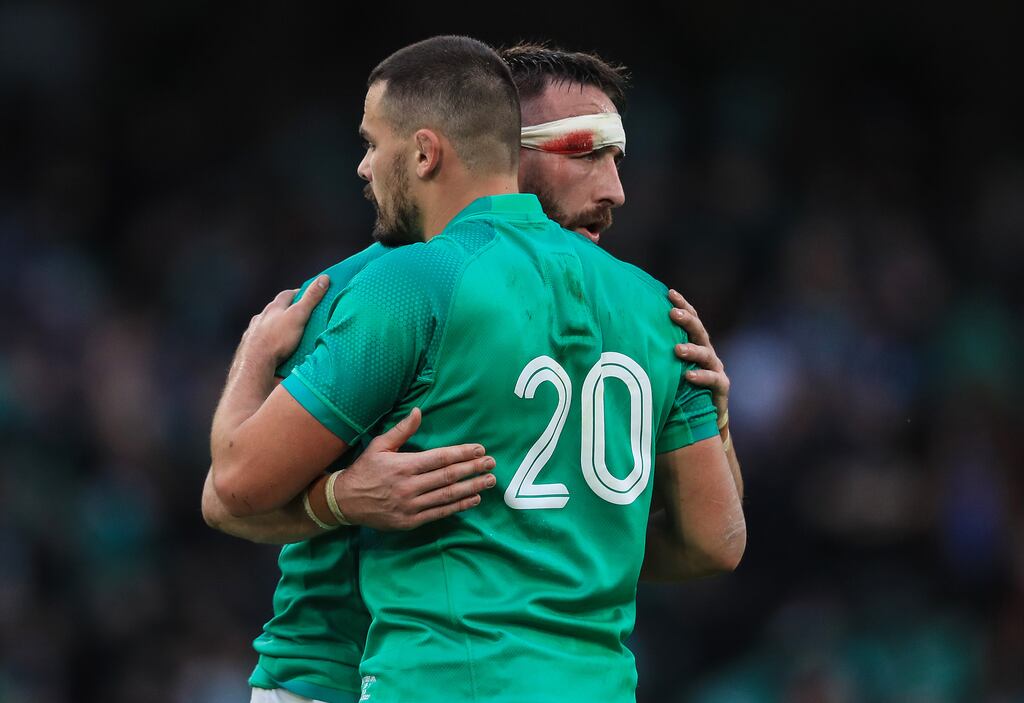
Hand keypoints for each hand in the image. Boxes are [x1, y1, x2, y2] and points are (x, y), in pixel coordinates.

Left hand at [239, 275, 328, 368]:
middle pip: (275, 308)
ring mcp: (254, 331)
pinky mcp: (251, 345)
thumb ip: (311, 298)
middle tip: (299, 313)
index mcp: (274, 308)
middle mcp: (262, 317)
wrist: (255, 362)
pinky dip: (269, 339)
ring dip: (276, 324)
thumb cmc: (277, 338)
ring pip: (266, 323)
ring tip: (287, 331)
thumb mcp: (299, 316)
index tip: (307, 295)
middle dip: (286, 309)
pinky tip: (274, 345)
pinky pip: (261, 338)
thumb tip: (324, 278)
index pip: (287, 294)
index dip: (298, 293)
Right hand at [334, 408, 496, 529]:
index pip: (440, 458)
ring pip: (447, 496)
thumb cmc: (365, 470)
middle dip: (473, 469)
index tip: (480, 449)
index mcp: (403, 465)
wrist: (345, 502)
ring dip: (471, 487)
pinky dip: (459, 506)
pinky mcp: (410, 521)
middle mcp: (408, 486)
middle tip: (492, 464)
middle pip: (448, 476)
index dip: (462, 453)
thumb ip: (402, 430)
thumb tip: (418, 411)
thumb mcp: (379, 445)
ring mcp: (410, 506)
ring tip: (489, 480)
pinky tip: (473, 498)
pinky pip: (439, 513)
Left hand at [667, 289, 729, 417]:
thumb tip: (625, 336)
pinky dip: (701, 377)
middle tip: (673, 313)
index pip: (690, 320)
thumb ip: (657, 354)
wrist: (702, 418)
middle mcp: (707, 354)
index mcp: (695, 345)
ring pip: (706, 355)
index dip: (683, 306)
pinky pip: (713, 380)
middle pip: (699, 332)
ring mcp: (715, 369)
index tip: (670, 293)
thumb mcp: (668, 369)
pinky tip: (688, 376)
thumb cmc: (679, 390)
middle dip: (687, 321)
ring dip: (692, 350)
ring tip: (677, 349)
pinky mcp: (720, 388)